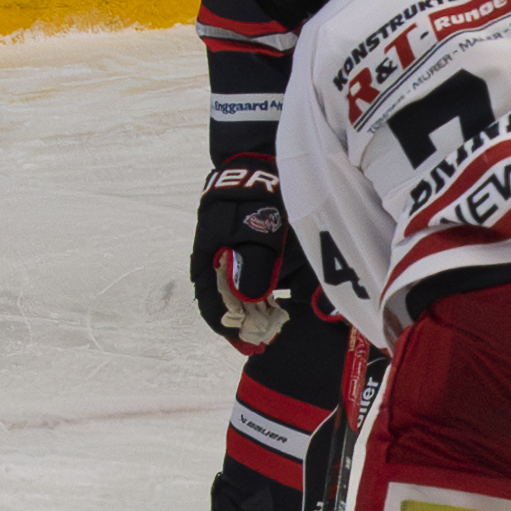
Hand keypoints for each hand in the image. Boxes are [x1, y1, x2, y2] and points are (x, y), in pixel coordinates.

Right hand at [192, 164, 293, 350]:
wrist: (262, 164)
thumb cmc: (249, 196)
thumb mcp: (249, 228)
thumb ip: (251, 263)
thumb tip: (249, 300)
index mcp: (208, 263)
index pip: (213, 308)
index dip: (230, 330)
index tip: (250, 347)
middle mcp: (224, 265)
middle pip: (236, 305)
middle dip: (253, 324)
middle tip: (271, 340)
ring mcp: (245, 259)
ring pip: (254, 294)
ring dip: (268, 310)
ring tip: (289, 326)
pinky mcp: (265, 252)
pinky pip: (271, 280)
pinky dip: (282, 292)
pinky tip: (302, 301)